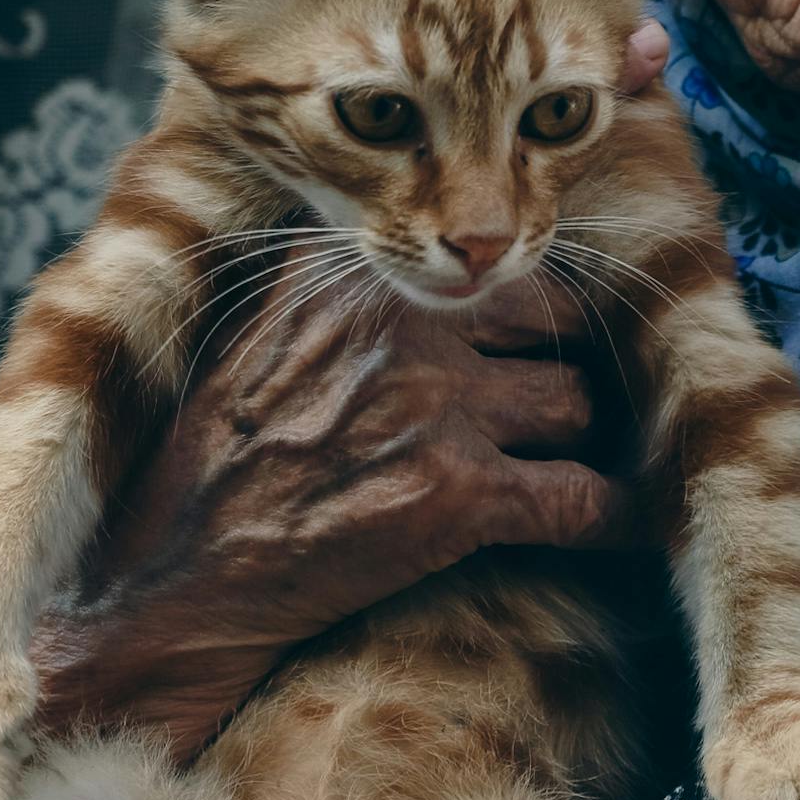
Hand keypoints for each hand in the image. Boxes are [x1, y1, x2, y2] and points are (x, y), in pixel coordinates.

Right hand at [29, 18, 671, 758]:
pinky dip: (612, 515)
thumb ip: (342, 268)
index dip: (531, 301)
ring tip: (556, 458)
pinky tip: (622, 518)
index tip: (540, 327)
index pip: (501, 259)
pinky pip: (579, 498)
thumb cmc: (223, 449)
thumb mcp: (267, 316)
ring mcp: (438, 407)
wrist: (176, 574)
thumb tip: (406, 226)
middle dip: (562, 359)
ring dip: (570, 438)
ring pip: (575, 403)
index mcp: (365, 270)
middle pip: (558, 318)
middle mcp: (409, 322)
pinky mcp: (458, 497)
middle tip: (558, 393)